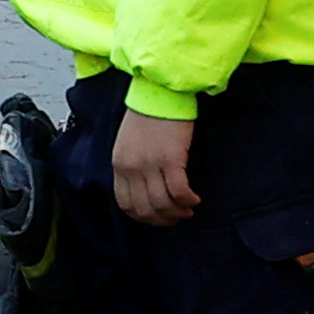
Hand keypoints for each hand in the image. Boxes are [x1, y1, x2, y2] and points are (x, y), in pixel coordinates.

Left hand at [112, 108, 202, 223]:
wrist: (158, 93)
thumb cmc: (146, 116)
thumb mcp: (127, 144)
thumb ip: (131, 167)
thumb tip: (144, 190)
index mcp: (119, 165)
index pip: (125, 203)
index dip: (143, 217)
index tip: (157, 218)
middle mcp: (131, 168)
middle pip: (145, 208)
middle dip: (162, 220)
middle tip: (177, 217)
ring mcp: (150, 164)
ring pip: (162, 204)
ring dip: (177, 212)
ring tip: (188, 209)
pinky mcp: (171, 159)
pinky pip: (179, 191)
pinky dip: (187, 200)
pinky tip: (194, 199)